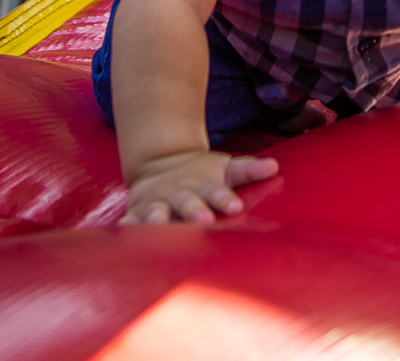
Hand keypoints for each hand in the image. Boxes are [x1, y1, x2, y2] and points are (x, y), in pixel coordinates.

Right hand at [121, 149, 278, 224]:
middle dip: (194, 210)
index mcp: (203, 185)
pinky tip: (124, 234)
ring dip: (158, 218)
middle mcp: (180, 193)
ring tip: (158, 224)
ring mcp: (158, 202)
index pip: (217, 191)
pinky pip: (130, 221)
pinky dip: (126, 228)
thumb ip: (248, 171)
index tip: (235, 207)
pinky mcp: (137, 212)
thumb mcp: (225, 169)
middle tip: (203, 220)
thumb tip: (275, 166)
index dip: (224, 198)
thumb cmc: (202, 175)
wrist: (161, 164)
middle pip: (188, 202)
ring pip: (157, 212)